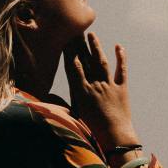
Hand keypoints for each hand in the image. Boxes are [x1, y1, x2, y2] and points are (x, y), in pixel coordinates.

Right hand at [64, 32, 139, 152]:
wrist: (115, 137)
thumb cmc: (92, 131)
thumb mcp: (73, 117)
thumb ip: (60, 105)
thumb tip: (45, 97)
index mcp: (81, 91)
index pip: (73, 66)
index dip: (69, 52)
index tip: (65, 39)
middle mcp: (94, 85)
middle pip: (86, 60)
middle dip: (79, 44)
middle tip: (75, 29)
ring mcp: (109, 85)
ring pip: (101, 62)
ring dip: (96, 47)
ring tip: (91, 34)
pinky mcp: (122, 89)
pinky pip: (121, 70)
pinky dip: (121, 58)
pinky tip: (119, 47)